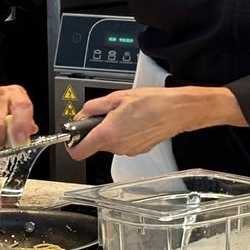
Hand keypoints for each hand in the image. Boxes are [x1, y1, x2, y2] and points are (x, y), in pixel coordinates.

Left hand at [68, 85, 245, 160]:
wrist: (178, 110)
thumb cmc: (153, 102)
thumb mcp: (117, 97)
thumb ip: (93, 107)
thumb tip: (82, 114)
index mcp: (107, 134)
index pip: (77, 152)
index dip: (71, 143)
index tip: (74, 134)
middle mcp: (117, 147)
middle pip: (94, 144)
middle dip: (95, 130)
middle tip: (106, 114)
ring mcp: (129, 150)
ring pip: (110, 143)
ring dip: (111, 130)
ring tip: (124, 114)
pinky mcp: (139, 150)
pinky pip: (123, 143)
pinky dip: (124, 133)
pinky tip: (134, 121)